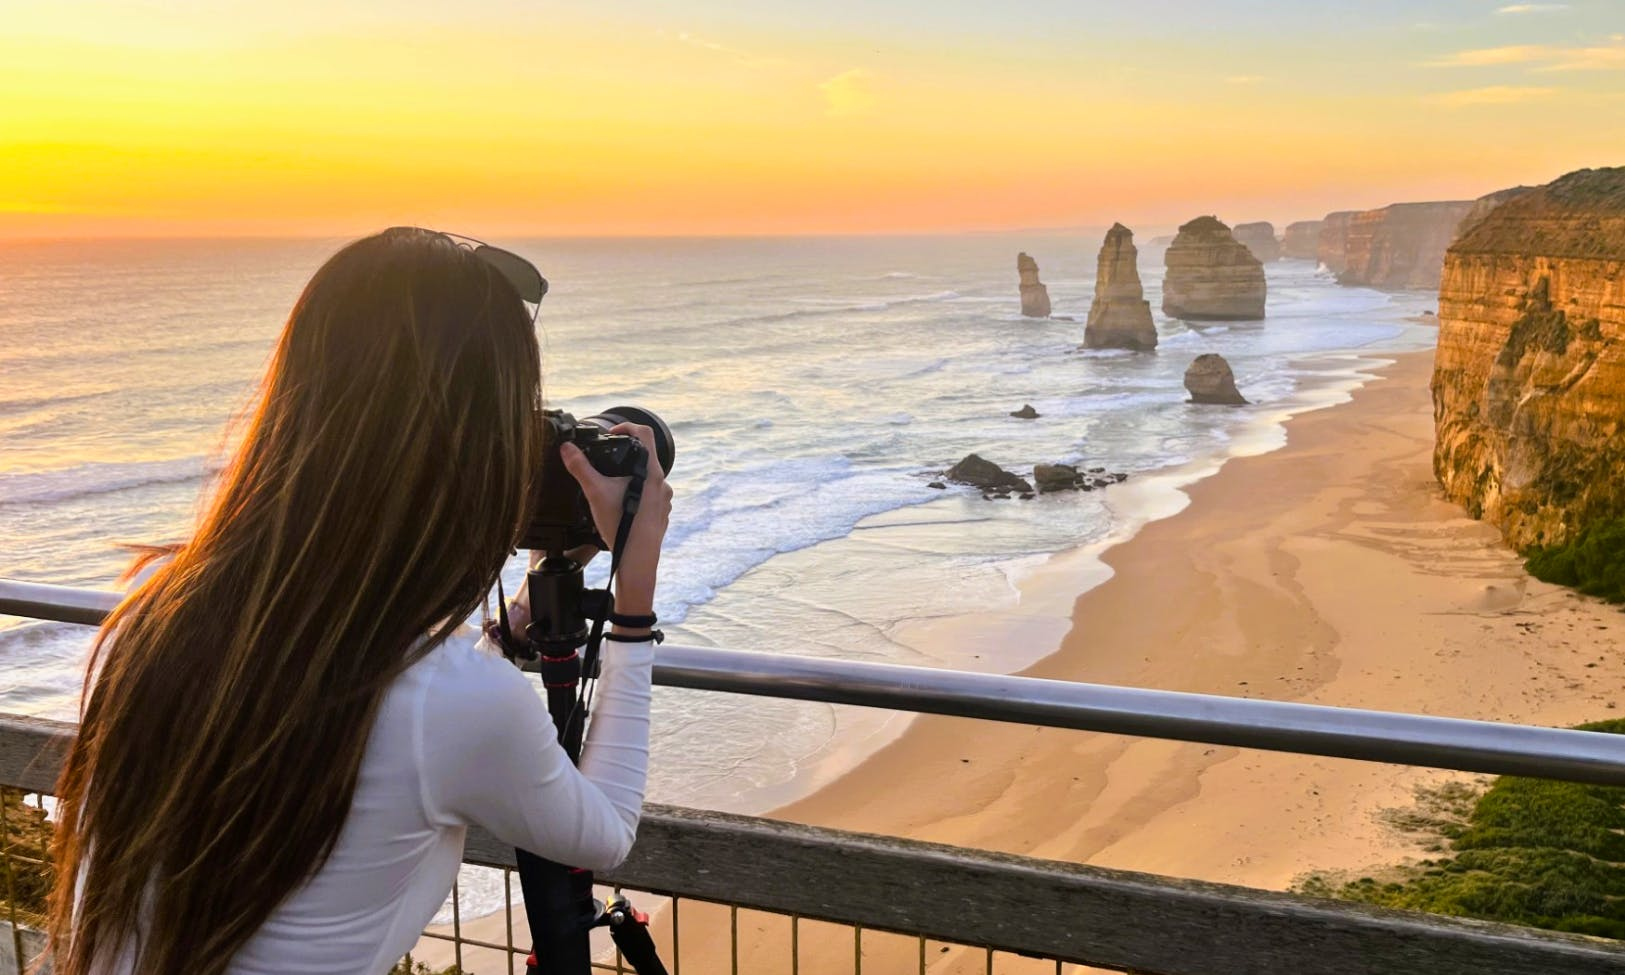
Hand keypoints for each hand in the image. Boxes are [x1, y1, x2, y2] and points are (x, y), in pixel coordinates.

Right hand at [559, 423, 671, 618]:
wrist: (637, 559)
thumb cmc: (620, 525)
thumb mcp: (595, 492)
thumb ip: (580, 467)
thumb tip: (567, 448)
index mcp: (650, 471)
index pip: (644, 433)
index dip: (627, 426)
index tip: (613, 433)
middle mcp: (662, 482)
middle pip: (646, 456)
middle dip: (625, 457)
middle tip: (607, 463)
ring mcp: (665, 499)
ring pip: (648, 478)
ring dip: (631, 477)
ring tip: (612, 488)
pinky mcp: (663, 512)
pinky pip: (651, 496)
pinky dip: (637, 495)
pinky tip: (622, 506)